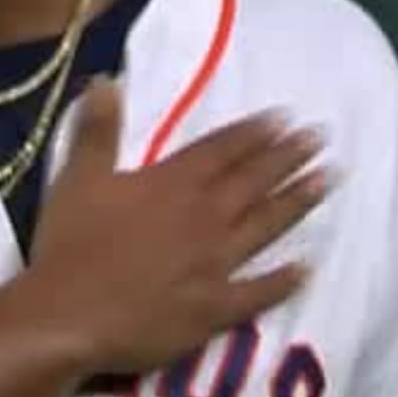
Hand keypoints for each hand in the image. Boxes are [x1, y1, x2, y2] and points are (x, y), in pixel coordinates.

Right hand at [12, 78, 327, 376]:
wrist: (69, 317)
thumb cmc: (70, 245)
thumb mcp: (78, 178)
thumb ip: (98, 129)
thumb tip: (108, 79)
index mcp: (173, 184)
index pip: (222, 150)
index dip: (255, 132)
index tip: (287, 117)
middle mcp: (204, 217)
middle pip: (254, 181)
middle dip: (289, 157)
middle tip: (322, 138)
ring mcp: (216, 264)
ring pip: (266, 225)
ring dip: (298, 201)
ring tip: (328, 180)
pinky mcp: (215, 309)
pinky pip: (259, 292)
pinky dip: (284, 281)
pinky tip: (308, 269)